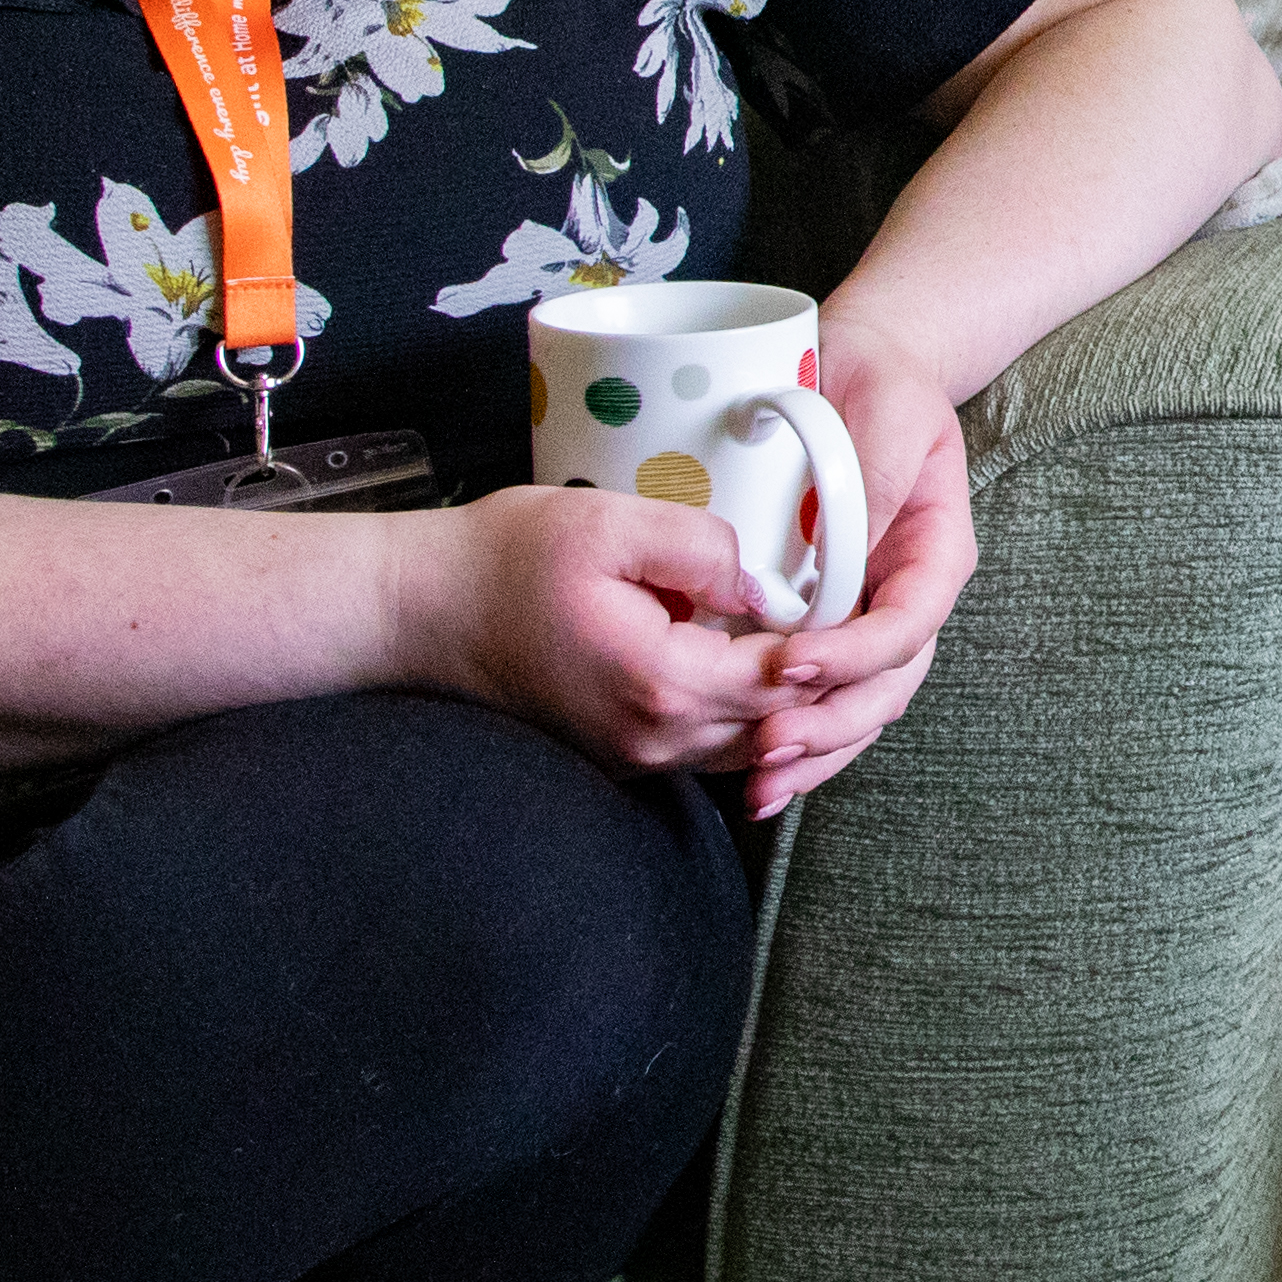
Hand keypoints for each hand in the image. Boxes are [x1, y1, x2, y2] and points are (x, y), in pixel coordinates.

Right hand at [411, 480, 850, 782]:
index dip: (833, 638)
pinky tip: (757, 661)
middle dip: (824, 676)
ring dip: (789, 700)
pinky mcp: (624, 754)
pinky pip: (712, 745)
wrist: (424, 612)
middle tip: (857, 614)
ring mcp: (638, 756)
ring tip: (816, 637)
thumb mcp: (609, 525)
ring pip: (752, 743)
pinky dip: (747, 712)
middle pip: (782, 723)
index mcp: (663, 682)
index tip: (855, 592)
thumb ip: (702, 545)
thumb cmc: (507, 560)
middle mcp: (657, 737)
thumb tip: (768, 580)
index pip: (789, 678)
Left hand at [733, 315, 979, 816]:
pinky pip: (818, 698)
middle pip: (887, 688)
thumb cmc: (876, 383)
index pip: (909, 623)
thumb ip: (874, 474)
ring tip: (757, 784)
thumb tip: (846, 538)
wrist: (856, 373)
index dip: (858, 653)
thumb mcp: (887, 410)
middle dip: (831, 726)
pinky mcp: (825, 630)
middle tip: (768, 747)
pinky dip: (790, 739)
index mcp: (935, 555)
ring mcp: (868, 621)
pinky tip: (744, 773)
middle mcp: (906, 600)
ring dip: (812, 753)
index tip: (795, 662)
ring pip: (856, 710)